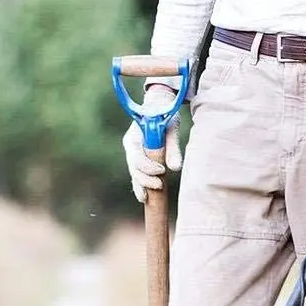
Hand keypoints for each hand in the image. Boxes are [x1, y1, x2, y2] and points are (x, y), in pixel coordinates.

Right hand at [122, 84, 182, 201]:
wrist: (158, 108)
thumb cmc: (165, 116)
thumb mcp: (171, 129)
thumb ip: (172, 147)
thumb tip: (176, 168)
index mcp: (133, 138)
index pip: (137, 158)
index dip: (148, 167)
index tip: (162, 170)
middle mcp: (130, 148)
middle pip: (134, 168)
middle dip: (145, 180)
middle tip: (159, 186)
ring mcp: (132, 154)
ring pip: (134, 173)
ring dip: (141, 186)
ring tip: (148, 198)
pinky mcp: (138, 159)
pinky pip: (137, 174)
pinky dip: (141, 185)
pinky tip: (145, 197)